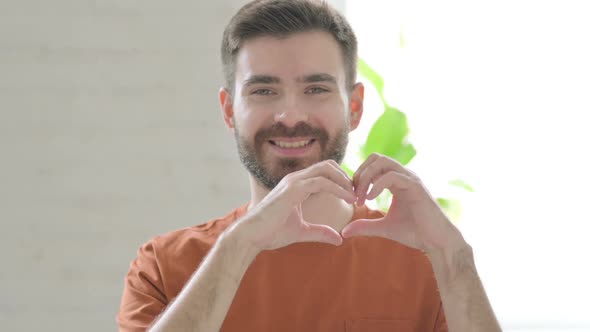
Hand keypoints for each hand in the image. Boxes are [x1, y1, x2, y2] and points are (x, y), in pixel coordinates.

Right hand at [231, 160, 356, 250]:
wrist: (252, 236)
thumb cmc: (271, 233)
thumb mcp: (302, 231)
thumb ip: (320, 232)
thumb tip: (339, 239)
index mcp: (297, 185)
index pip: (324, 172)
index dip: (341, 181)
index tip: (353, 196)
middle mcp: (295, 179)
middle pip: (328, 165)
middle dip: (346, 177)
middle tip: (357, 194)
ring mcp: (293, 181)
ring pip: (326, 169)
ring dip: (344, 181)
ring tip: (355, 197)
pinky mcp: (292, 189)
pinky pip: (321, 182)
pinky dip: (337, 188)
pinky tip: (348, 200)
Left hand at [341, 153, 464, 252]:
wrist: (437, 242)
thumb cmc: (414, 233)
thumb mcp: (383, 228)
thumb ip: (364, 226)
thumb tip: (343, 231)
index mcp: (396, 181)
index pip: (372, 165)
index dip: (358, 178)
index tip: (352, 197)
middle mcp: (403, 175)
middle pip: (375, 158)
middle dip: (360, 174)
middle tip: (354, 194)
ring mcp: (410, 179)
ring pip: (382, 162)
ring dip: (366, 177)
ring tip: (362, 197)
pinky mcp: (415, 186)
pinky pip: (392, 176)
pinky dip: (377, 185)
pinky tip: (370, 199)